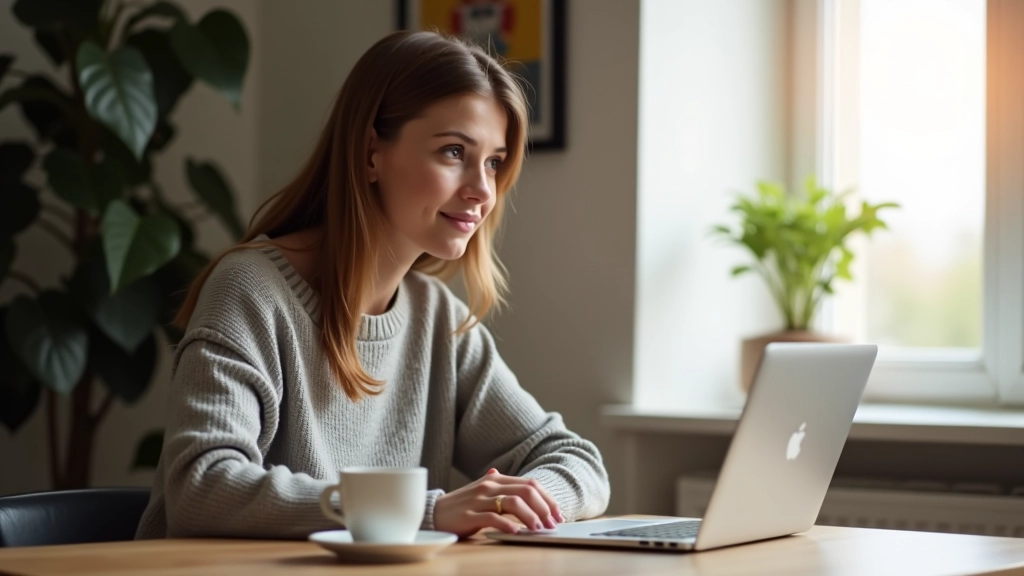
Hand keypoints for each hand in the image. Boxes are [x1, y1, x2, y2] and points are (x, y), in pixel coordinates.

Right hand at [433, 469, 565, 536]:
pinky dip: (508, 525)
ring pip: (513, 503)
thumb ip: (499, 486)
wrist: (433, 512)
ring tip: (539, 529)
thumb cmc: (462, 505)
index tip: (557, 514)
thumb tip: (516, 481)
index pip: (530, 484)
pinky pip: (493, 518)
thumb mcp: (482, 491)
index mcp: (495, 478)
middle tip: (553, 524)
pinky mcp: (470, 515)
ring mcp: (479, 500)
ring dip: (531, 516)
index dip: (547, 499)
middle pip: (526, 491)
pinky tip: (517, 532)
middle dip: (544, 508)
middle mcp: (489, 486)